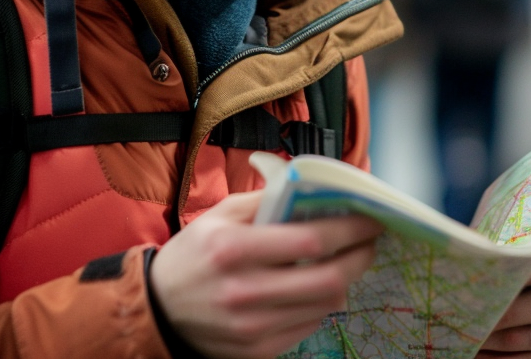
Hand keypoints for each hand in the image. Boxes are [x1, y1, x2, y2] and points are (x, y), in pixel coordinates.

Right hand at [148, 191, 382, 358]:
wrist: (160, 309)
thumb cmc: (194, 254)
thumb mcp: (220, 215)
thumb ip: (267, 198)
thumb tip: (315, 186)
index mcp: (233, 249)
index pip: (310, 240)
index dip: (350, 229)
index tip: (370, 218)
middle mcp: (244, 292)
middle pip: (328, 279)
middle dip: (361, 257)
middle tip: (370, 241)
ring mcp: (252, 327)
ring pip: (325, 305)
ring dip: (344, 280)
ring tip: (344, 260)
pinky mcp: (258, 350)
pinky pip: (310, 326)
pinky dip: (321, 304)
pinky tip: (316, 287)